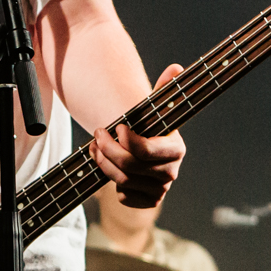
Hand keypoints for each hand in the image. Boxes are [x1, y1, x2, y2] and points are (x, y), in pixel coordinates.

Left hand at [91, 64, 187, 207]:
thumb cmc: (148, 126)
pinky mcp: (149, 201)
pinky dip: (113, 184)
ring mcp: (161, 189)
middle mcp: (171, 173)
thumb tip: (176, 68)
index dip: (125, 140)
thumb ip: (164, 88)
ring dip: (103, 163)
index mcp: (176, 149)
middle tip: (97, 134)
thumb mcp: (154, 106)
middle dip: (107, 148)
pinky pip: (125, 197)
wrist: (146, 151)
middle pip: (129, 166)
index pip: (145, 151)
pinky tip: (109, 167)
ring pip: (123, 180)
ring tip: (95, 147)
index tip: (117, 126)